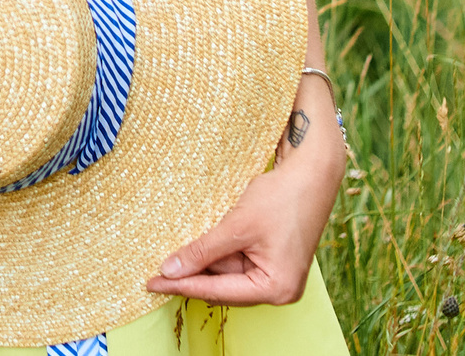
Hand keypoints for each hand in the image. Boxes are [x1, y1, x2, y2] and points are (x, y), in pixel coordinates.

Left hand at [146, 84, 341, 305]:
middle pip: (224, 286)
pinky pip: (237, 260)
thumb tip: (169, 271)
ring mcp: (277, 274)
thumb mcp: (237, 226)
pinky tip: (196, 244)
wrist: (312, 172)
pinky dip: (217, 252)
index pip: (219, 291)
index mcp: (276, 288)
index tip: (152, 284)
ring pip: (227, 272)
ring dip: (203, 261)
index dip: (182, 286)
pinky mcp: (272, 259)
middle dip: (192, 275)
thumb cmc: (282, 198)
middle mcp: (280, 289)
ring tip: (172, 254)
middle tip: (153, 273)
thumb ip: (202, 252)